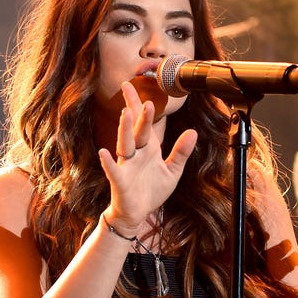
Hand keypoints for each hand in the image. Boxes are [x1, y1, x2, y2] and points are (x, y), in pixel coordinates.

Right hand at [98, 81, 196, 236]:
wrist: (137, 213)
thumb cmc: (151, 191)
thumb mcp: (172, 171)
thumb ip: (181, 152)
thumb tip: (193, 132)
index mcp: (148, 148)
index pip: (144, 123)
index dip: (138, 104)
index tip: (132, 85)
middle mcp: (135, 154)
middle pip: (137, 131)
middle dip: (139, 116)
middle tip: (144, 101)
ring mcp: (126, 166)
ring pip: (125, 145)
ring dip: (125, 131)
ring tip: (126, 114)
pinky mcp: (120, 182)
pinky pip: (113, 171)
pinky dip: (108, 163)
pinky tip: (104, 153)